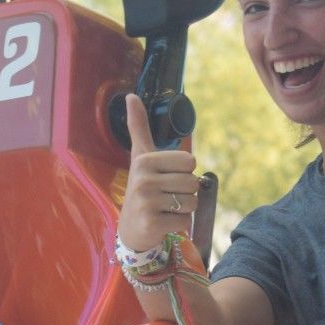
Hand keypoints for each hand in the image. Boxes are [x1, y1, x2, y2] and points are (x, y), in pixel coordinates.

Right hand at [118, 93, 198, 251]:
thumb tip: (131, 96)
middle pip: (192, 182)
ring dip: (184, 208)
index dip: (184, 172)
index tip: (166, 178)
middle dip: (186, 192)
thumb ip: (139, 127)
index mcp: (145, 160)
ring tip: (166, 209)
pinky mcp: (152, 224)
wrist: (131, 228)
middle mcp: (143, 180)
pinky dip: (179, 224)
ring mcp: (146, 203)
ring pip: (191, 202)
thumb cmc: (142, 188)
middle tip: (167, 197)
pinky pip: (185, 221)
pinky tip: (164, 223)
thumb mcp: (140, 157)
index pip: (190, 161)